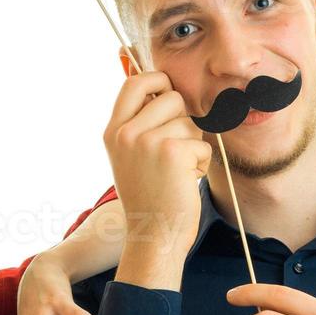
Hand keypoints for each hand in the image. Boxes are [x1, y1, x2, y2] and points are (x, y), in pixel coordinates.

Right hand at [103, 69, 210, 278]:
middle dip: (183, 120)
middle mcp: (126, 133)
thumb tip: (158, 83)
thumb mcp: (131, 156)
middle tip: (175, 151)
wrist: (153, 235)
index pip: (134, 82)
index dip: (157, 79)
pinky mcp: (172, 152)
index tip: (168, 92)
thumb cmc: (149, 196)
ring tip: (178, 171)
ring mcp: (147, 141)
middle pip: (171, 97)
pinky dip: (200, 164)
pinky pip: (202, 145)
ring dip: (194, 146)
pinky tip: (185, 181)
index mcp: (113, 131)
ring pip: (190, 122)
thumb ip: (140, 122)